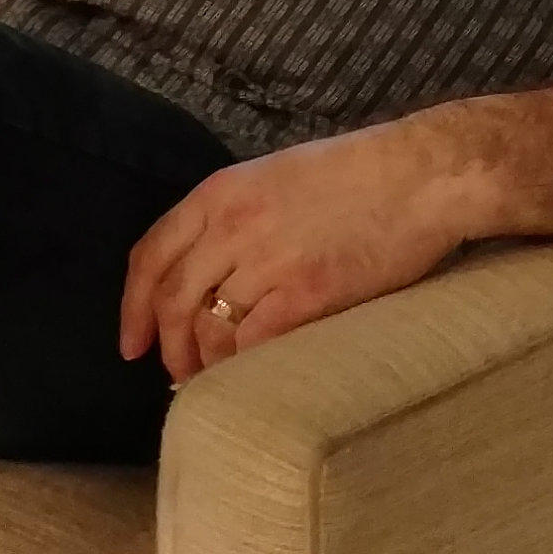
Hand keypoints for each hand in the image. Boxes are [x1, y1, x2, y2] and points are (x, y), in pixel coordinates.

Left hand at [120, 122, 487, 383]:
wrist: (421, 176)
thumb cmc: (358, 174)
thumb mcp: (277, 175)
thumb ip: (235, 216)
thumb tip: (208, 271)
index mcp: (223, 191)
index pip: (151, 255)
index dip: (133, 306)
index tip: (131, 343)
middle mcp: (234, 226)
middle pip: (173, 301)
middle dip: (168, 347)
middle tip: (177, 373)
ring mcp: (268, 261)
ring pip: (210, 330)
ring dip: (208, 364)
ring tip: (221, 379)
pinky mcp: (306, 295)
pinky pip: (253, 345)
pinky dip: (245, 368)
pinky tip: (255, 377)